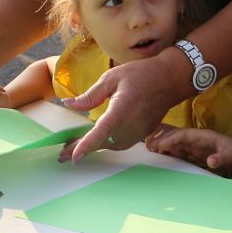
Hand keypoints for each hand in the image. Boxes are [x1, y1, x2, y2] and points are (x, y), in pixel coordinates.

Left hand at [63, 52, 187, 161]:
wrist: (170, 80)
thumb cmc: (141, 75)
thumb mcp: (111, 78)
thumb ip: (90, 95)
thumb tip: (69, 104)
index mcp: (122, 109)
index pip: (102, 131)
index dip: (87, 145)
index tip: (74, 157)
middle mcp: (132, 125)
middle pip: (103, 142)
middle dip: (81, 149)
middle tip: (61, 155)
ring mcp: (139, 132)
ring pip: (111, 146)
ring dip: (94, 147)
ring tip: (74, 148)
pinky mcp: (143, 135)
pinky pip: (121, 143)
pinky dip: (107, 143)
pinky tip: (97, 141)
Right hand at [145, 125, 231, 175]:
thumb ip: (221, 158)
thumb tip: (211, 162)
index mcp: (205, 136)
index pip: (184, 134)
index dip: (171, 138)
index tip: (159, 144)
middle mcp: (197, 138)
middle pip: (176, 135)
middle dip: (162, 137)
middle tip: (147, 144)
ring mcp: (195, 144)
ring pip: (175, 141)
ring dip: (163, 143)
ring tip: (148, 148)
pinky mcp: (195, 151)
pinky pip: (179, 149)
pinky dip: (168, 150)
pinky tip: (159, 153)